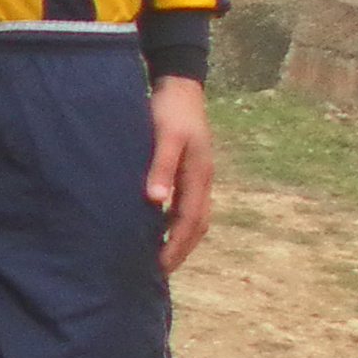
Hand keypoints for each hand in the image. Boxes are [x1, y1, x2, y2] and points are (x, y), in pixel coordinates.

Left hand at [148, 74, 213, 270]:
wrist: (178, 85)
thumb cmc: (170, 110)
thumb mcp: (165, 137)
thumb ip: (161, 167)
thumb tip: (156, 201)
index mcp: (199, 176)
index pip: (190, 222)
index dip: (176, 246)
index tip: (159, 267)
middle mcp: (201, 179)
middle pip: (196, 224)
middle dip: (180, 249)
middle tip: (159, 272)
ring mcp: (196, 174)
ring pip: (192, 215)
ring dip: (178, 236)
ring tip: (158, 255)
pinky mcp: (187, 168)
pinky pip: (184, 202)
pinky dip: (173, 219)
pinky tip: (155, 225)